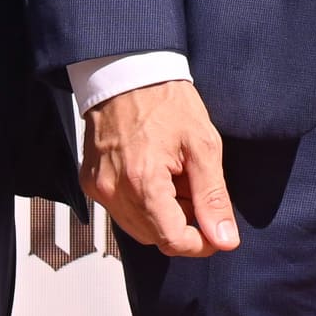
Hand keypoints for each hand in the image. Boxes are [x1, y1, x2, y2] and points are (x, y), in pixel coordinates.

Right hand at [84, 80, 241, 256]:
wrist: (128, 71)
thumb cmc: (165, 100)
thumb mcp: (203, 145)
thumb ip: (213, 197)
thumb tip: (224, 238)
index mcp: (143, 183)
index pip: (173, 240)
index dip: (200, 243)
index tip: (216, 232)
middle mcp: (114, 190)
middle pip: (154, 237)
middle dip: (182, 225)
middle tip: (198, 193)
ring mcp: (98, 187)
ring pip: (137, 227)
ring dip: (163, 216)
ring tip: (178, 179)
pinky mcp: (90, 181)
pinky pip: (120, 209)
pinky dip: (143, 203)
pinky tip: (157, 175)